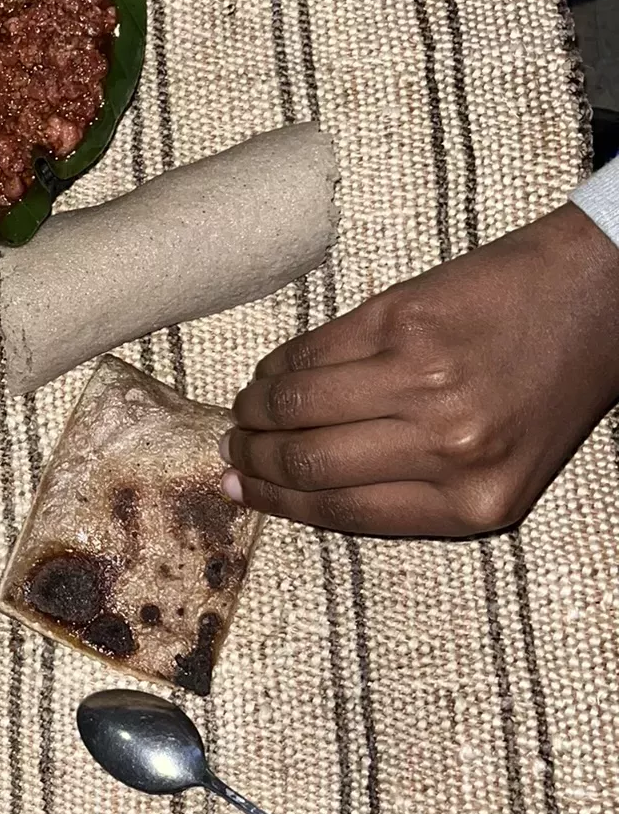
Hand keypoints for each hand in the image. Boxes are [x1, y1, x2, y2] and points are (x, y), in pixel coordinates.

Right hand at [221, 203, 618, 536]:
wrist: (593, 300)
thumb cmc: (547, 387)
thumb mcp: (499, 469)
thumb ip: (413, 488)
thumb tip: (295, 488)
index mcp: (474, 502)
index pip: (344, 513)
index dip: (277, 502)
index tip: (239, 491)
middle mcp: (448, 447)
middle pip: (311, 463)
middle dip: (254, 460)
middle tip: (231, 451)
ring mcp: (422, 379)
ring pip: (298, 406)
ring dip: (254, 410)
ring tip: (243, 412)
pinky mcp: (404, 319)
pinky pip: (316, 351)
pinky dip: (279, 366)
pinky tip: (270, 374)